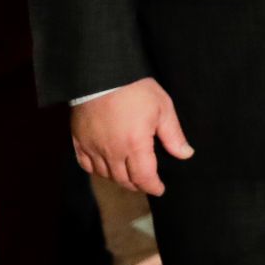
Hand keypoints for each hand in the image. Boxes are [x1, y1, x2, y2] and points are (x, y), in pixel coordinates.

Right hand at [71, 77, 192, 196]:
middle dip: (137, 185)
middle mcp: (112, 152)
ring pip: (105, 175)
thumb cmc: (136, 90)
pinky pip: (86, 165)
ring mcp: (93, 148)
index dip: (153, 186)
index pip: (144, 177)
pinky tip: (105, 167)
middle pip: (124, 179)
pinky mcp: (79, 141)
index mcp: (135, 145)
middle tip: (146, 183)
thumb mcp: (163, 108)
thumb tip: (186, 154)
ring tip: (129, 176)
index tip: (160, 189)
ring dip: (119, 179)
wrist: (102, 75)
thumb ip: (173, 135)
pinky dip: (97, 170)